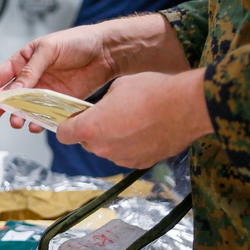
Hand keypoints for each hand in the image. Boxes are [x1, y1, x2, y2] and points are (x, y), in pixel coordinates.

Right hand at [0, 14, 190, 130]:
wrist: (107, 52)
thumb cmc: (78, 42)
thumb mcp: (49, 50)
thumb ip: (31, 71)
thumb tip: (13, 90)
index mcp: (25, 59)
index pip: (0, 75)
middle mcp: (33, 77)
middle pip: (9, 95)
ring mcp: (46, 91)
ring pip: (26, 108)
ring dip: (19, 116)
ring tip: (17, 122)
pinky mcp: (60, 102)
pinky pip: (45, 114)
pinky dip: (39, 121)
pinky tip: (37, 125)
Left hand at [56, 69, 213, 168]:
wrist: (185, 107)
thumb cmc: (151, 91)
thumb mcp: (118, 86)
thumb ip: (102, 102)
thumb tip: (102, 108)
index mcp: (90, 127)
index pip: (63, 134)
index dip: (68, 125)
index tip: (76, 119)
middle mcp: (101, 148)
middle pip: (86, 142)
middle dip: (93, 130)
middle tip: (110, 115)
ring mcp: (120, 158)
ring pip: (107, 149)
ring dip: (113, 139)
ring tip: (133, 121)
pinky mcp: (139, 163)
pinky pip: (126, 155)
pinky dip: (130, 146)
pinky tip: (145, 131)